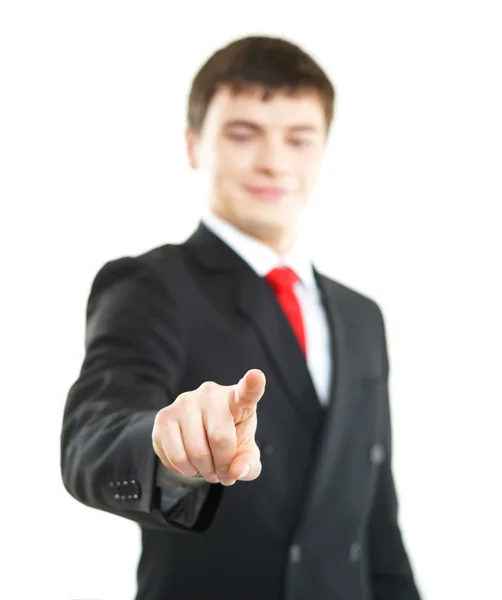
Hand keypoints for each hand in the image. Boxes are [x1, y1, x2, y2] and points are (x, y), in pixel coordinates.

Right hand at [152, 369, 265, 485]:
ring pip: (197, 451)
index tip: (256, 376)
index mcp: (237, 399)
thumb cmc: (227, 439)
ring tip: (207, 467)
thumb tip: (236, 471)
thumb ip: (249, 465)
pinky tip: (190, 463)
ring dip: (204, 471)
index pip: (246, 391)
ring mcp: (185, 401)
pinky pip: (176, 456)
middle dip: (223, 466)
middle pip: (220, 438)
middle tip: (223, 472)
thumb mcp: (244, 453)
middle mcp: (211, 394)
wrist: (195, 437)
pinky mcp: (165, 416)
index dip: (252, 384)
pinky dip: (186, 470)